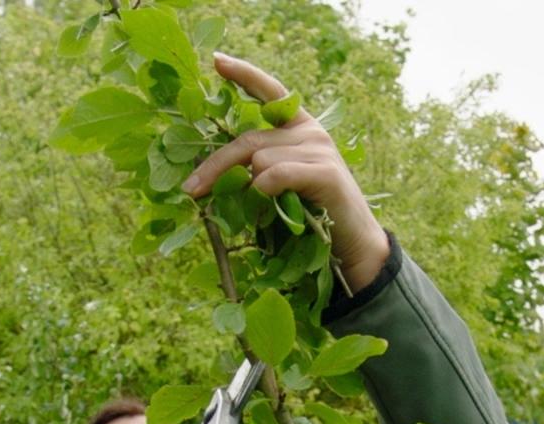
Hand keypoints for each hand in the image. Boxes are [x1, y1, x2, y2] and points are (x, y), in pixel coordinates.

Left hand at [183, 52, 390, 292]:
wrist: (352, 242)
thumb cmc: (312, 214)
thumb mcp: (280, 183)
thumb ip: (256, 168)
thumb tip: (211, 175)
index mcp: (298, 126)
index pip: (269, 91)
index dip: (242, 74)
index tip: (216, 61)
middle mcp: (309, 130)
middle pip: (248, 141)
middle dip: (215, 167)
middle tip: (191, 189)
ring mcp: (319, 148)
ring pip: (259, 161)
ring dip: (250, 189)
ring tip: (261, 210)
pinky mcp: (325, 172)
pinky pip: (277, 174)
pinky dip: (264, 189)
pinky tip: (268, 200)